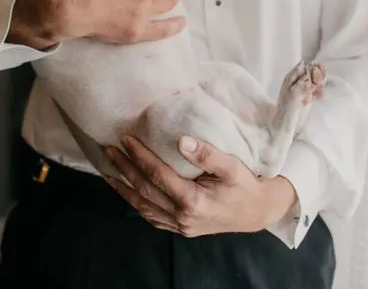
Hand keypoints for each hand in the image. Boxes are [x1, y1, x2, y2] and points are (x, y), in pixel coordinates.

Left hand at [105, 135, 296, 235]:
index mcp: (193, 200)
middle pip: (145, 191)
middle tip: (109, 150)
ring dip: (125, 189)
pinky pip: (153, 218)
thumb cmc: (246, 185)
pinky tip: (129, 193)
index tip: (126, 139)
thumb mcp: (232, 166)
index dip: (139, 156)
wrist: (259, 212)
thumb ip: (207, 154)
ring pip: (144, 208)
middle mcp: (183, 217)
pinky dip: (137, 205)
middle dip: (125, 169)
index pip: (157, 175)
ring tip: (108, 172)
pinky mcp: (183, 229)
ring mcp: (181, 226)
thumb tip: (181, 141)